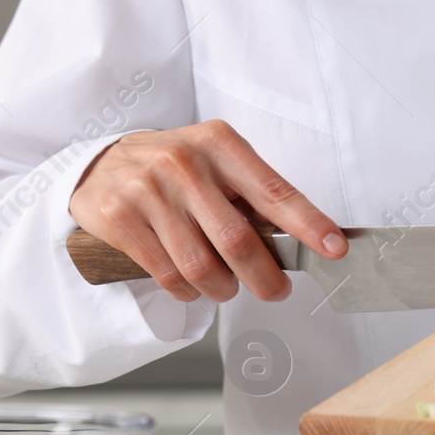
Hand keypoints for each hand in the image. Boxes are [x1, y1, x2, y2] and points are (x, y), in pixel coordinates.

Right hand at [68, 121, 346, 302]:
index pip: (274, 190)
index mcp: (219, 144)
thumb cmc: (174, 168)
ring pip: (202, 266)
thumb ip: (252, 193)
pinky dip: (188, 291)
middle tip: (276, 291)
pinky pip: (168, 275)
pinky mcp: (120, 218)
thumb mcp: (215, 162)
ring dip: (223, 289)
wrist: (100, 162)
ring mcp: (149, 190)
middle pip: (238, 241)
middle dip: (265, 278)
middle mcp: (184, 163)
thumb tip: (302, 236)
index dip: (308, 224)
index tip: (334, 248)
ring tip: (226, 287)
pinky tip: (191, 284)